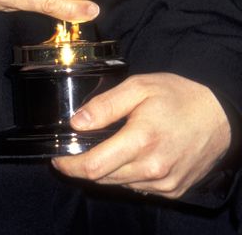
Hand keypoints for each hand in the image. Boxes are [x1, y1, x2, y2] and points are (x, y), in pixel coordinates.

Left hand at [53, 73, 231, 197]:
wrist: (219, 116)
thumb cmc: (178, 96)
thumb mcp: (139, 87)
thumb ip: (105, 105)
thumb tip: (76, 122)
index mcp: (141, 141)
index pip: (94, 166)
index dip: (70, 166)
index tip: (57, 160)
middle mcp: (152, 168)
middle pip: (104, 178)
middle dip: (85, 166)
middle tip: (77, 149)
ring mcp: (164, 183)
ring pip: (120, 184)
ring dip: (107, 170)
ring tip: (106, 147)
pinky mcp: (173, 190)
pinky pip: (139, 187)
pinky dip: (128, 175)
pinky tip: (131, 156)